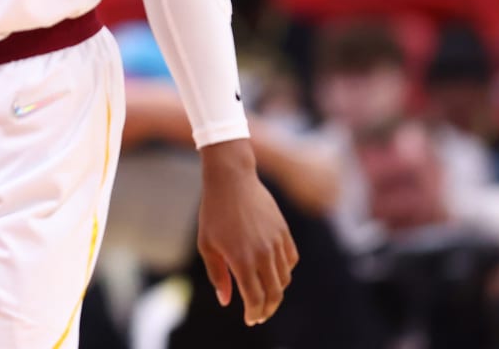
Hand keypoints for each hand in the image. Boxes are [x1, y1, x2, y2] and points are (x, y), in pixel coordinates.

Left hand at [197, 140, 298, 326]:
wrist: (231, 179)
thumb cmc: (213, 212)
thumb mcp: (207, 245)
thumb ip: (218, 275)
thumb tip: (226, 301)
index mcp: (242, 259)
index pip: (255, 299)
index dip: (254, 313)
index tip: (250, 319)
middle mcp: (264, 254)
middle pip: (274, 294)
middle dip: (267, 309)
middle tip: (259, 314)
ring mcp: (276, 242)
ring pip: (284, 279)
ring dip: (276, 291)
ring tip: (264, 294)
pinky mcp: (284, 232)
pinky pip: (291, 260)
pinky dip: (285, 272)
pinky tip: (274, 273)